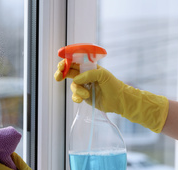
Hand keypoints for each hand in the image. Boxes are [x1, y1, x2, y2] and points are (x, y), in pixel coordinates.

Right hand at [54, 59, 168, 132]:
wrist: (119, 101)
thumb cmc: (113, 85)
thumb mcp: (103, 75)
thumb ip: (89, 74)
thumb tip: (76, 79)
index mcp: (89, 67)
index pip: (75, 61)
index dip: (67, 62)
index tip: (62, 65)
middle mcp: (85, 75)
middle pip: (68, 72)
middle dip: (61, 73)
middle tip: (58, 77)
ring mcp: (83, 86)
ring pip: (73, 86)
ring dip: (77, 90)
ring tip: (87, 94)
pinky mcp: (83, 96)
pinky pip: (75, 96)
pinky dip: (77, 97)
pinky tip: (82, 100)